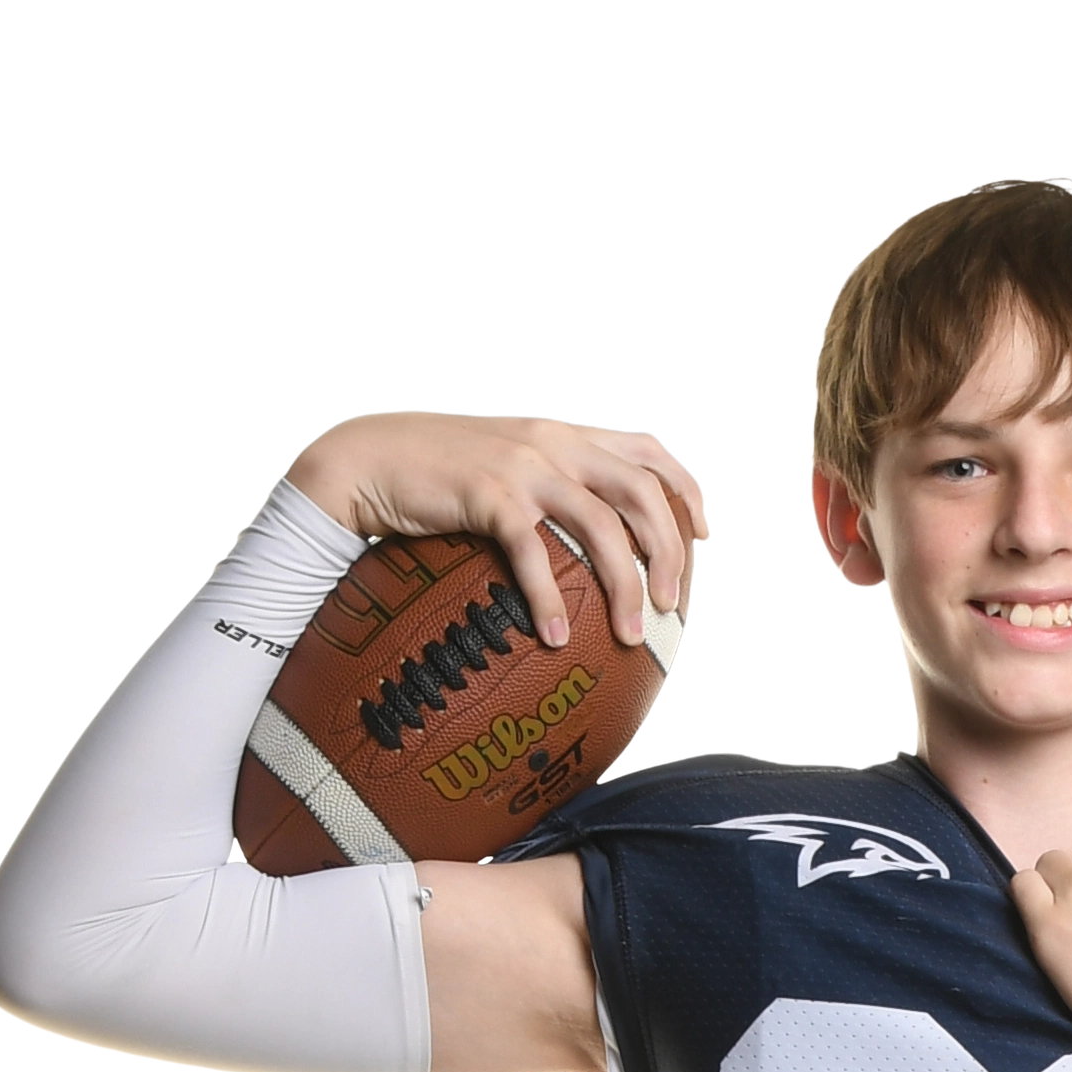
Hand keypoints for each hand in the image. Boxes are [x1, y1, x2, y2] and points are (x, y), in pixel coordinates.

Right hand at [281, 408, 710, 653]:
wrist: (367, 459)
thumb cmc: (434, 476)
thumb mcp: (504, 465)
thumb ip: (549, 487)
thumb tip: (584, 541)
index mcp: (564, 433)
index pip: (648, 448)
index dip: (687, 489)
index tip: (705, 534)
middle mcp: (553, 442)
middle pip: (641, 492)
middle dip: (670, 552)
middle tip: (673, 605)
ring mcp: (522, 465)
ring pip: (601, 524)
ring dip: (625, 585)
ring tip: (630, 635)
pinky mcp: (487, 493)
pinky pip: (533, 550)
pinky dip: (549, 597)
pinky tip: (554, 638)